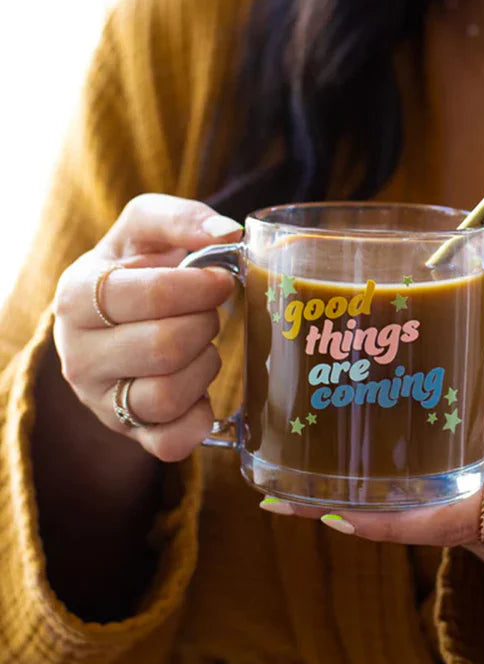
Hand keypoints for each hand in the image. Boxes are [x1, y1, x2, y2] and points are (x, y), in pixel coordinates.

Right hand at [53, 194, 241, 461]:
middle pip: (163, 347)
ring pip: (168, 396)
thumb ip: (180, 218)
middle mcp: (78, 355)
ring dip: (205, 367)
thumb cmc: (136, 270)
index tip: (221, 281)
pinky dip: (199, 419)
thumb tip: (228, 233)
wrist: (114, 320)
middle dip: (203, 326)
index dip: (195, 288)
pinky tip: (201, 391)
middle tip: (209, 314)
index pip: (143, 295)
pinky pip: (171, 444)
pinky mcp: (129, 435)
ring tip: (203, 347)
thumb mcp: (145, 231)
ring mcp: (100, 402)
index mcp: (76, 296)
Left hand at [283, 315, 483, 567]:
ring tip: (307, 484)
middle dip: (357, 516)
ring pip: (429, 534)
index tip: (332, 511)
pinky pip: (444, 531)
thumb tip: (481, 312)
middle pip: (423, 532)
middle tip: (286, 494)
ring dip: (374, 513)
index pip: (454, 521)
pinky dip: (403, 512)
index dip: (391, 523)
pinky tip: (366, 485)